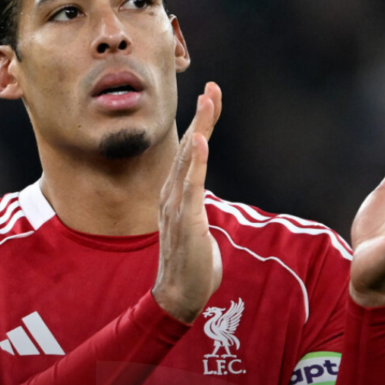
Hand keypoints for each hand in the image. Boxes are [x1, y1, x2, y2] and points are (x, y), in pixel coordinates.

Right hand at [153, 82, 222, 322]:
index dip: (200, 125)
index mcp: (176, 195)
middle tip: (212, 88)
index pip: (190, 153)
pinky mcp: (187, 220)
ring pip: (189, 159)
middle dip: (201, 117)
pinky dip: (196, 161)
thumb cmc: (192, 266)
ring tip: (207, 101)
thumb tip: (202, 207)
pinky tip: (200, 140)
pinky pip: (192, 185)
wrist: (179, 296)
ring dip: (199, 129)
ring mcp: (177, 206)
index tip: (211, 99)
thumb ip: (198, 212)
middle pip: (188, 148)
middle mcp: (172, 194)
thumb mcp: (197, 230)